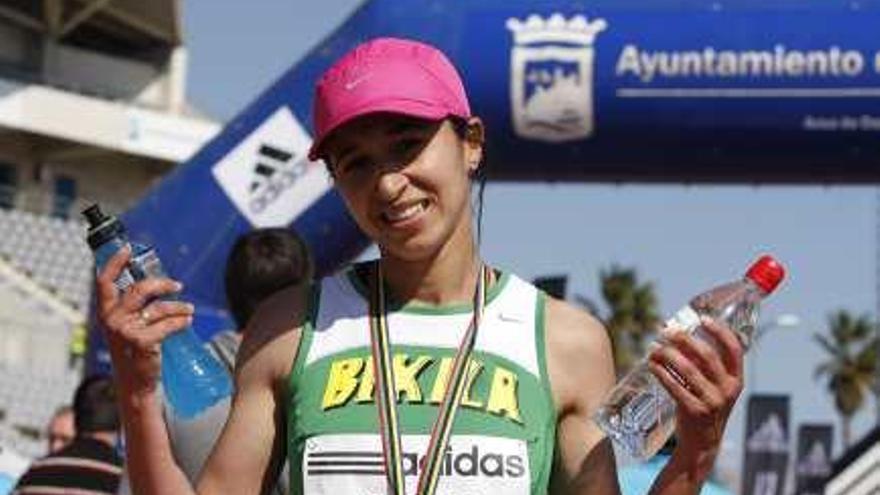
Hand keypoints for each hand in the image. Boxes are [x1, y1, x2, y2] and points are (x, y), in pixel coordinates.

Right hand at [96, 246, 194, 395]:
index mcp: (106, 313)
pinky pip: (169, 324)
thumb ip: (133, 308)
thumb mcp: (126, 327)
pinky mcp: (142, 342)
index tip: (128, 249)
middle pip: (140, 288)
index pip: (105, 282)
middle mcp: (112, 320)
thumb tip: (155, 284)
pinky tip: (187, 323)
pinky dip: (182, 321)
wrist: (134, 384)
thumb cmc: (133, 353)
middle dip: (163, 284)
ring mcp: (126, 331)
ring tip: (190, 311)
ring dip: (180, 306)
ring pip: (160, 307)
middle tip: (178, 286)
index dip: (115, 262)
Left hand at [647, 316, 743, 478]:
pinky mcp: (695, 411)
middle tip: (666, 331)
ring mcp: (713, 401)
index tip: (702, 318)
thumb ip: (702, 363)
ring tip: (653, 347)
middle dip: (685, 339)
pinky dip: (661, 372)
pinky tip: (651, 365)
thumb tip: (676, 333)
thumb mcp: (713, 385)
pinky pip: (675, 386)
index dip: (719, 331)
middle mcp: (728, 389)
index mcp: (737, 379)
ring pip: (688, 369)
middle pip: (707, 355)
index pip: (734, 349)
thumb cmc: (704, 405)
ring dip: (667, 354)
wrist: (702, 442)